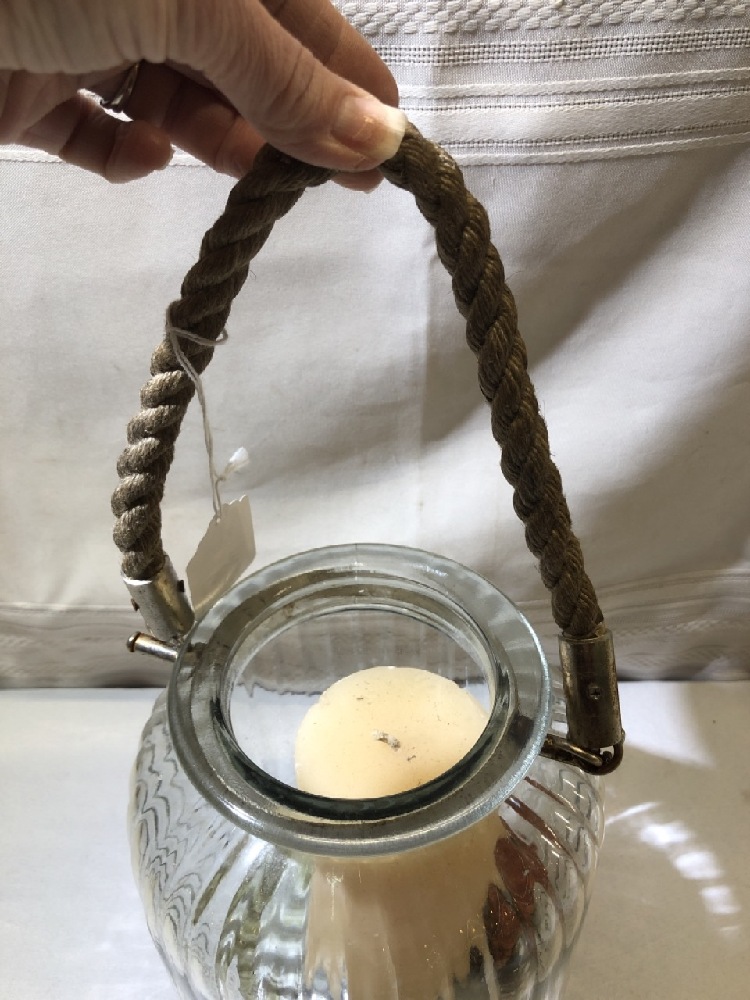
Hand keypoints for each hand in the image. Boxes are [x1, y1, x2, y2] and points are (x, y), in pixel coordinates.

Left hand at [0, 0, 404, 185]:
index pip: (301, 19)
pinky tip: (138, 152)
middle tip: (324, 187)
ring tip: (239, 176)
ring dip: (211, 139)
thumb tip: (382, 141)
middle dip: (283, 122)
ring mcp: (84, 31)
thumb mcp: (192, 2)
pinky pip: (96, 129)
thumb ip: (285, 76)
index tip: (395, 155)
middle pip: (241, 64)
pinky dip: (122, 151)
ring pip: (175, 100)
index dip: (351, 85)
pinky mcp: (29, 88)